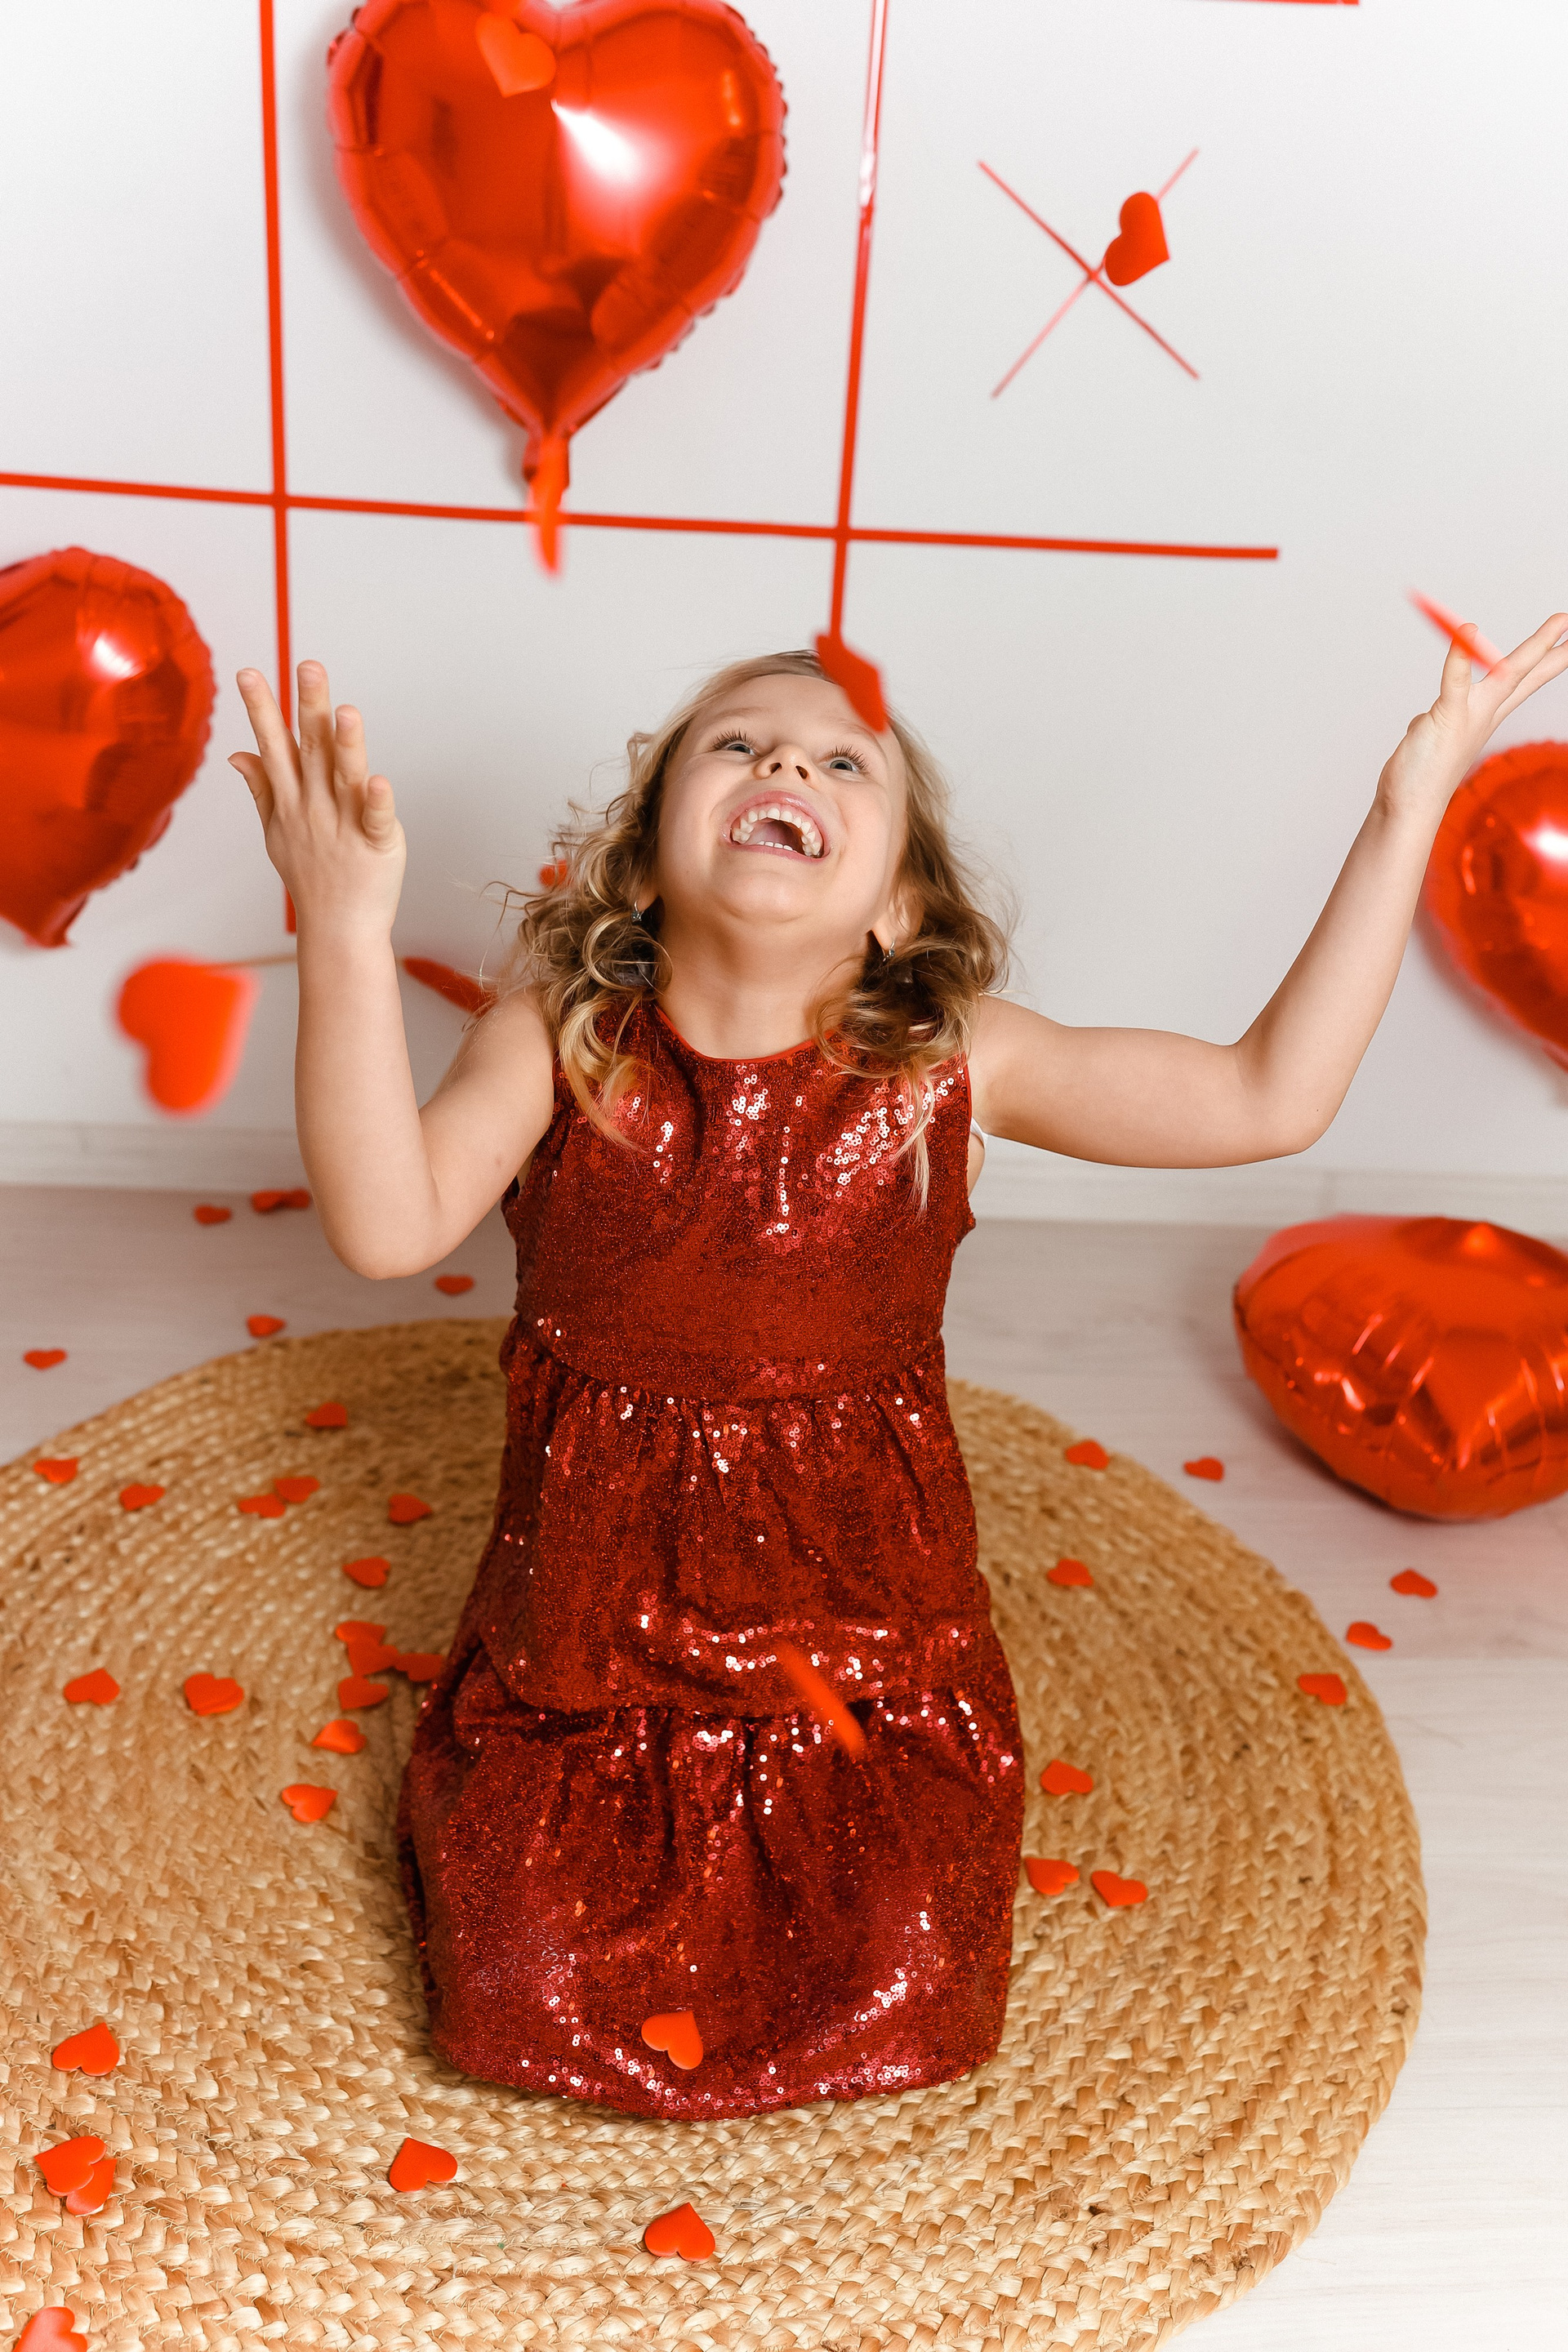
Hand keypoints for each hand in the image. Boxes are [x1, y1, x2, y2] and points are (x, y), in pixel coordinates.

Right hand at [229, 660, 404, 934]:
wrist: (338, 928)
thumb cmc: (311, 877)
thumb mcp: (276, 831)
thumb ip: (261, 788)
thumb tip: (237, 753)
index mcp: (291, 799)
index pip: (273, 746)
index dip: (262, 709)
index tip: (249, 672)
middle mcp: (314, 807)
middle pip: (311, 750)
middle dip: (309, 708)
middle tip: (309, 666)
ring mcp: (344, 826)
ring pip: (343, 778)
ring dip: (345, 745)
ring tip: (346, 712)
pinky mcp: (376, 844)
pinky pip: (375, 819)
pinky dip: (376, 802)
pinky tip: (378, 780)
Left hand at [1377, 610, 1567, 824]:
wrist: (1411, 806)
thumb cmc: (1421, 775)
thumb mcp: (1433, 739)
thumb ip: (1432, 726)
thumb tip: (1426, 721)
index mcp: (1486, 715)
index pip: (1523, 682)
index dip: (1547, 659)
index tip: (1567, 642)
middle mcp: (1485, 714)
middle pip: (1526, 675)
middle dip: (1552, 648)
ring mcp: (1471, 716)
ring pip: (1508, 675)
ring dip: (1534, 647)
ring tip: (1560, 621)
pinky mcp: (1449, 717)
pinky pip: (1457, 681)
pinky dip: (1461, 656)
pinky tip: (1469, 631)